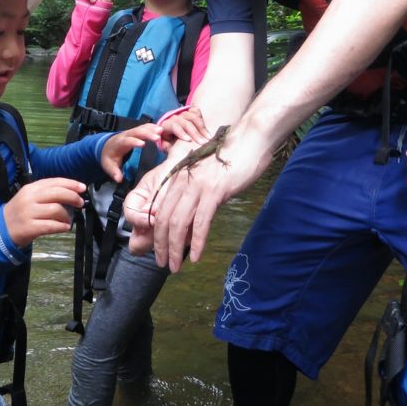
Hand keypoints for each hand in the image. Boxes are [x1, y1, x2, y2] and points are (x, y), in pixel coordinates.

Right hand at [3, 178, 87, 246]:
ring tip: (68, 220)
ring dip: (67, 215)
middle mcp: (29, 198)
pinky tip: (65, 228)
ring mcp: (28, 213)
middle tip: (80, 203)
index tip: (82, 188)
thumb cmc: (20, 212)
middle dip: (72, 197)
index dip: (71, 183)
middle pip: (57, 193)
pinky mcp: (29, 227)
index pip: (54, 182)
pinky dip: (62, 226)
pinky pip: (51, 226)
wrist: (1, 230)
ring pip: (56, 210)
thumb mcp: (30, 197)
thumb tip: (70, 193)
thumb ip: (46, 193)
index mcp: (31, 188)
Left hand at [101, 123, 162, 182]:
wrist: (107, 146)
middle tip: (157, 137)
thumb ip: (114, 172)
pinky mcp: (136, 131)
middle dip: (146, 133)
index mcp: (119, 143)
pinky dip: (153, 127)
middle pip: (136, 132)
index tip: (143, 144)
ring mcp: (131, 131)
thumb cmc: (110, 157)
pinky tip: (161, 129)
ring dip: (151, 129)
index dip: (134, 141)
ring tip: (161, 131)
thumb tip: (119, 179)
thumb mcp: (108, 166)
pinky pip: (145, 127)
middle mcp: (125, 135)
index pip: (126, 141)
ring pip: (141, 128)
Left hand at [126, 124, 270, 271]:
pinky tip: (196, 256)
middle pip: (163, 219)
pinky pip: (200, 222)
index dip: (156, 233)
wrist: (250, 139)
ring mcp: (197, 186)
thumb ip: (198, 196)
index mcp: (179, 177)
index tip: (159, 249)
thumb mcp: (208, 177)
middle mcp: (183, 182)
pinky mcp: (214, 191)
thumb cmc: (233, 157)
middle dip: (160, 245)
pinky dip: (196, 242)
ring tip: (175, 267)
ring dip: (174, 248)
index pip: (160, 209)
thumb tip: (195, 222)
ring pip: (177, 223)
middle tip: (162, 264)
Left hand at [158, 106, 209, 150]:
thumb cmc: (169, 143)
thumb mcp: (166, 145)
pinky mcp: (189, 112)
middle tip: (203, 143)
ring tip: (209, 138)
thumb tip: (170, 146)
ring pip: (193, 117)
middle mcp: (174, 117)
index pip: (174, 126)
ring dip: (202, 128)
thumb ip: (168, 146)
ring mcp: (182, 113)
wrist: (172, 135)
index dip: (181, 133)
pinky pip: (196, 111)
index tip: (189, 140)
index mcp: (166, 125)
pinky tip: (206, 128)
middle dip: (195, 133)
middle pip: (185, 122)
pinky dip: (201, 118)